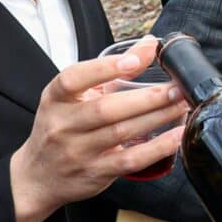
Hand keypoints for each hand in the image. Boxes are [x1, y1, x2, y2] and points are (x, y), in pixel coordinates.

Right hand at [9, 36, 186, 221]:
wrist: (38, 176)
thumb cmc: (61, 127)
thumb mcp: (75, 96)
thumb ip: (111, 69)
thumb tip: (149, 46)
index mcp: (56, 99)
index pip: (73, 79)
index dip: (103, 69)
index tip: (134, 60)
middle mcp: (63, 125)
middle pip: (106, 109)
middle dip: (147, 97)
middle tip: (177, 88)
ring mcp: (78, 152)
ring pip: (121, 133)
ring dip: (157, 118)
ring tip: (183, 105)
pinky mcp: (95, 173)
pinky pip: (130, 160)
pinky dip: (156, 148)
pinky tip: (176, 136)